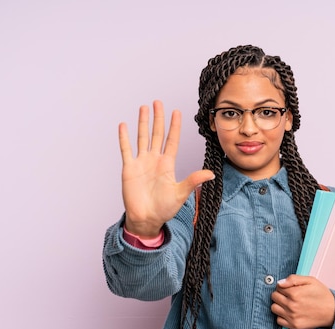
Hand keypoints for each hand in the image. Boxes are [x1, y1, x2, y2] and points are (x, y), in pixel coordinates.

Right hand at [118, 100, 214, 237]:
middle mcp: (154, 160)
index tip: (177, 112)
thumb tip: (211, 174)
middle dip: (158, 118)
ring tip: (143, 108)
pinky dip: (124, 138)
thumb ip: (193, 181)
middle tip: (158, 102)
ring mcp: (141, 163)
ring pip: (142, 137)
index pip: (172, 140)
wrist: (146, 219)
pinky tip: (123, 125)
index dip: (174, 126)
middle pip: (157, 134)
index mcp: (167, 164)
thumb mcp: (180, 193)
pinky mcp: (129, 169)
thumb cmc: (164, 209)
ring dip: (142, 123)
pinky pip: (126, 150)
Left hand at [271, 275, 334, 328]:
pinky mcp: (294, 325)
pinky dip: (282, 316)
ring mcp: (292, 316)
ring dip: (279, 305)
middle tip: (289, 295)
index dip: (283, 286)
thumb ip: (294, 279)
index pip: (278, 287)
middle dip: (280, 294)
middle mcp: (292, 306)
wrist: (333, 311)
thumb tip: (280, 283)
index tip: (290, 288)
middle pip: (274, 297)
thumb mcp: (311, 280)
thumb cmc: (322, 295)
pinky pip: (278, 320)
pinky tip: (289, 312)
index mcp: (295, 293)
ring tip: (288, 303)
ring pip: (274, 308)